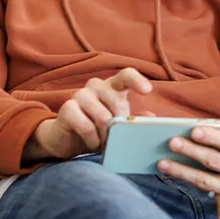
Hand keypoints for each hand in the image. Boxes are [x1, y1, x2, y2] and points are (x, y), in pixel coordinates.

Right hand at [24, 68, 153, 162]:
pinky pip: (87, 127)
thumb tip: (152, 118)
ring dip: (105, 135)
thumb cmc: (98, 129)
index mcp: (112, 87)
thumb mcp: (119, 125)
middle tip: (116, 139)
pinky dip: (92, 140)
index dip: (137, 80)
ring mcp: (80, 94)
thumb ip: (134, 120)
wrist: (68, 140)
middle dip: (120, 125)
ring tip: (102, 143)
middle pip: (117, 102)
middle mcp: (96, 86)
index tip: (147, 91)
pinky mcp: (67, 108)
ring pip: (102, 117)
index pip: (126, 75)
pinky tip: (91, 143)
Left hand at [156, 112, 219, 192]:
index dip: (214, 138)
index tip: (195, 129)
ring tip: (163, 161)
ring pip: (205, 179)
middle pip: (216, 162)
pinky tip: (170, 170)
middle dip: (193, 151)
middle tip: (173, 142)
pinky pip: (203, 187)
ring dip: (183, 170)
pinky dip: (186, 179)